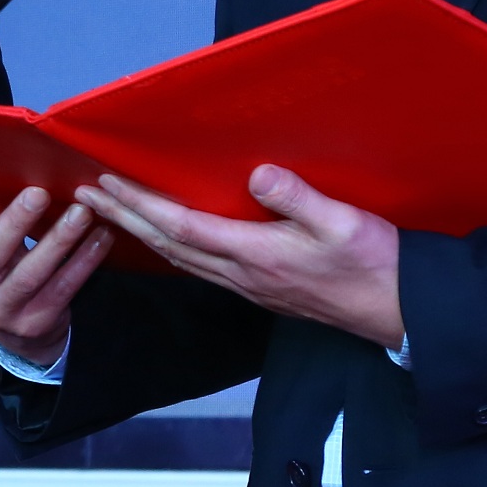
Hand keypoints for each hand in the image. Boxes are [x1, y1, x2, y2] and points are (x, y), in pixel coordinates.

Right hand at [0, 170, 110, 371]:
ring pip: (31, 274)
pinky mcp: (35, 322)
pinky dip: (84, 261)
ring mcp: (1, 310)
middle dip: (15, 223)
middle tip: (38, 193)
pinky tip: (100, 237)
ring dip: (59, 240)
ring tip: (82, 212)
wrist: (12, 333)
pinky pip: (63, 288)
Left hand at [78, 166, 403, 347]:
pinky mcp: (261, 289)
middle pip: (168, 245)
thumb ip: (297, 198)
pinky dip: (171, 248)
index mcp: (256, 255)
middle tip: (86, 195)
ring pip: (180, 259)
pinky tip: (167, 238)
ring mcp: (249, 286)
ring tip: (113, 212)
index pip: (181, 227)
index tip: (107, 184)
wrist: (399, 311)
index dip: (140, 205)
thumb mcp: (343, 222)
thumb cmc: (375, 264)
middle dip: (124, 218)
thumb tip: (256, 175)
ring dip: (142, 233)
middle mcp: (242, 275)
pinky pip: (200, 267)